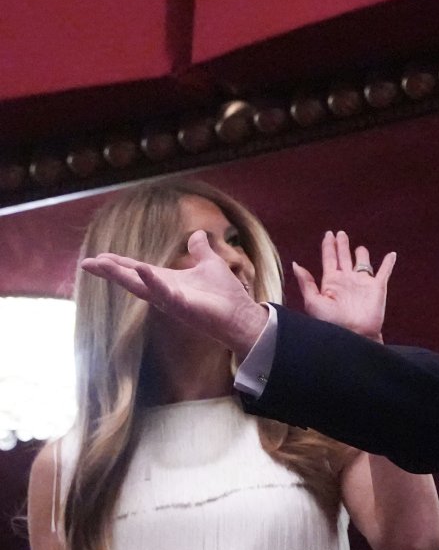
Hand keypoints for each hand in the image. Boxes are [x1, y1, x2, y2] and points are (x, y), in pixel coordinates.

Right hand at [80, 230, 267, 354]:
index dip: (119, 264)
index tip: (97, 257)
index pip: (137, 270)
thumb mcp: (210, 264)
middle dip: (110, 271)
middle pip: (131, 279)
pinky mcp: (182, 306)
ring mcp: (171, 300)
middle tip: (87, 263)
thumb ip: (200, 250)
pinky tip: (142, 270)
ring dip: (121, 275)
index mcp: (168, 280)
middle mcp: (164, 291)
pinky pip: (164, 293)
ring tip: (101, 264)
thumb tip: (198, 235)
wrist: (241, 314)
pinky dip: (153, 281)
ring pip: (140, 287)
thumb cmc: (225, 294)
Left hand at [293, 231, 395, 342]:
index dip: (328, 246)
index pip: (329, 259)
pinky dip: (389, 263)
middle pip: (344, 257)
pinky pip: (384, 271)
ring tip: (360, 248)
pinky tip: (392, 255)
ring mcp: (363, 283)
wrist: (354, 335)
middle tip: (340, 233)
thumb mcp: (313, 302)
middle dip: (342, 245)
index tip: (328, 235)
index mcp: (331, 282)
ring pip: (362, 263)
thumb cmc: (332, 322)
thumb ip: (306, 283)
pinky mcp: (378, 287)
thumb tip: (296, 264)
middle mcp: (347, 280)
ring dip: (362, 254)